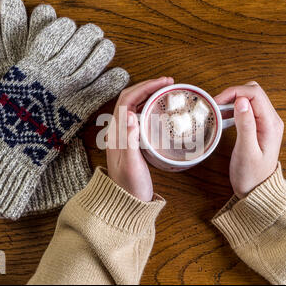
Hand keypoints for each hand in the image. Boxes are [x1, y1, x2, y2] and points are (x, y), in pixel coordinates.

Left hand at [106, 77, 173, 201]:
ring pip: (134, 105)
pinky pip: (139, 115)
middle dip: (148, 86)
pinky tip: (160, 108)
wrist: (126, 203)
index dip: (145, 87)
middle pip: (130, 98)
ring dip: (148, 94)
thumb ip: (130, 141)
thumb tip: (131, 115)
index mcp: (116, 133)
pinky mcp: (131, 140)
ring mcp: (124, 135)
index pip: (128, 100)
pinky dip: (149, 105)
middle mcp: (117, 130)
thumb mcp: (131, 165)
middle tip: (168, 82)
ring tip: (166, 90)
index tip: (163, 82)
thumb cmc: (130, 186)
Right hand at [214, 81, 283, 197]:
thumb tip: (242, 101)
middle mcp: (271, 120)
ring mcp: (266, 123)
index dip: (234, 92)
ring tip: (218, 111)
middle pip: (253, 92)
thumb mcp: (246, 151)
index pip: (254, 93)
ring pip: (250, 99)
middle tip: (216, 105)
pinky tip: (224, 117)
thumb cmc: (251, 176)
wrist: (257, 191)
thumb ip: (246, 125)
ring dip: (233, 100)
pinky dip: (234, 108)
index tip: (217, 102)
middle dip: (233, 93)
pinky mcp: (259, 127)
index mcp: (271, 124)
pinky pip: (247, 109)